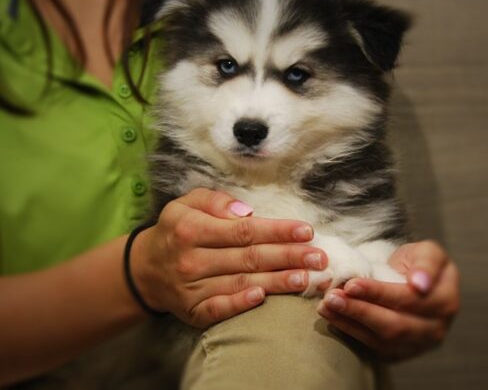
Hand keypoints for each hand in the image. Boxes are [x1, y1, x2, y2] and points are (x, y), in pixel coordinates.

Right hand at [130, 188, 326, 327]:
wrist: (146, 268)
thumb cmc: (178, 229)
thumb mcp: (187, 203)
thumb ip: (215, 200)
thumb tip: (246, 209)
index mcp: (193, 229)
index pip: (244, 230)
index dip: (277, 231)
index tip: (306, 231)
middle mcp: (192, 259)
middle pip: (249, 258)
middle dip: (288, 257)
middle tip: (319, 258)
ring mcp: (192, 288)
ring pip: (241, 283)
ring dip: (277, 282)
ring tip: (307, 279)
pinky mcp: (193, 310)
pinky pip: (219, 309)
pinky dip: (240, 304)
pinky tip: (263, 298)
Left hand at [317, 240, 458, 360]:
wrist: (412, 281)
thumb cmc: (418, 262)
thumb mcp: (427, 251)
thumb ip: (427, 263)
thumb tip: (420, 284)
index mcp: (446, 300)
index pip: (410, 299)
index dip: (380, 293)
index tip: (352, 284)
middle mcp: (437, 328)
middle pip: (395, 324)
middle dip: (360, 311)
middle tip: (332, 297)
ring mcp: (418, 344)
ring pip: (382, 338)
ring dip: (350, 322)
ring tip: (326, 306)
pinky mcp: (399, 353)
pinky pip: (373, 345)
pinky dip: (350, 331)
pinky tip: (332, 317)